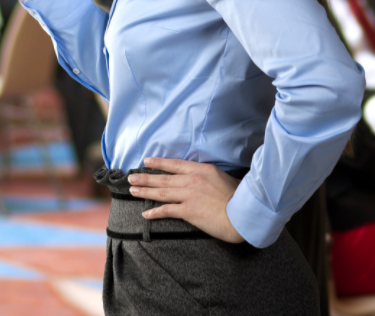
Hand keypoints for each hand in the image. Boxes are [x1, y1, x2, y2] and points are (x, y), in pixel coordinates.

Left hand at [127, 157, 244, 243]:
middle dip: (145, 178)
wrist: (243, 214)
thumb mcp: (223, 178)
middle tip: (131, 177)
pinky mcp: (188, 211)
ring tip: (133, 190)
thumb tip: (201, 178)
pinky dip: (155, 212)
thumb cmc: (238, 197)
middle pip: (164, 178)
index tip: (147, 161)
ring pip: (161, 192)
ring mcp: (189, 195)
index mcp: (201, 170)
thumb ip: (209, 176)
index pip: (175, 164)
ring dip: (145, 191)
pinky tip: (146, 214)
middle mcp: (192, 180)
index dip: (159, 163)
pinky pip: (167, 210)